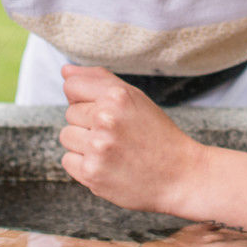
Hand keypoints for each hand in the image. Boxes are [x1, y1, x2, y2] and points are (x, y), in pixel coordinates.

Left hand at [58, 64, 209, 214]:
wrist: (180, 175)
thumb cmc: (156, 134)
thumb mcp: (135, 98)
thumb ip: (98, 79)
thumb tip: (65, 71)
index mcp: (117, 96)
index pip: (72, 87)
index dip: (86, 99)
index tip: (105, 111)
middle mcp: (106, 119)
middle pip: (70, 113)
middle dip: (89, 123)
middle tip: (118, 135)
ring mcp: (97, 147)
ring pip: (66, 136)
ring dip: (84, 144)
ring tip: (112, 150)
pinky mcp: (92, 173)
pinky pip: (68, 160)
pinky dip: (84, 164)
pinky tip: (107, 165)